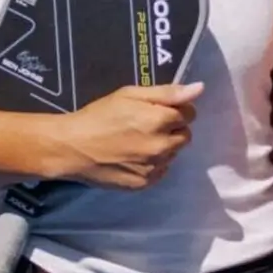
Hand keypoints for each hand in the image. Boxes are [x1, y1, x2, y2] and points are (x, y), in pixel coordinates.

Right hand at [54, 82, 203, 189]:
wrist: (72, 148)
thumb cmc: (99, 115)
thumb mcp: (131, 94)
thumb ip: (168, 92)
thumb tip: (200, 89)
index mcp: (161, 120)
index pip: (189, 113)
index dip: (175, 109)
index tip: (158, 109)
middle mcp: (162, 146)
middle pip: (185, 135)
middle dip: (172, 128)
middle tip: (147, 124)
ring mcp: (154, 167)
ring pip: (173, 153)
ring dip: (164, 146)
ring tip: (138, 140)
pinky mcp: (144, 183)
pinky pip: (161, 171)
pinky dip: (153, 163)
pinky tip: (134, 156)